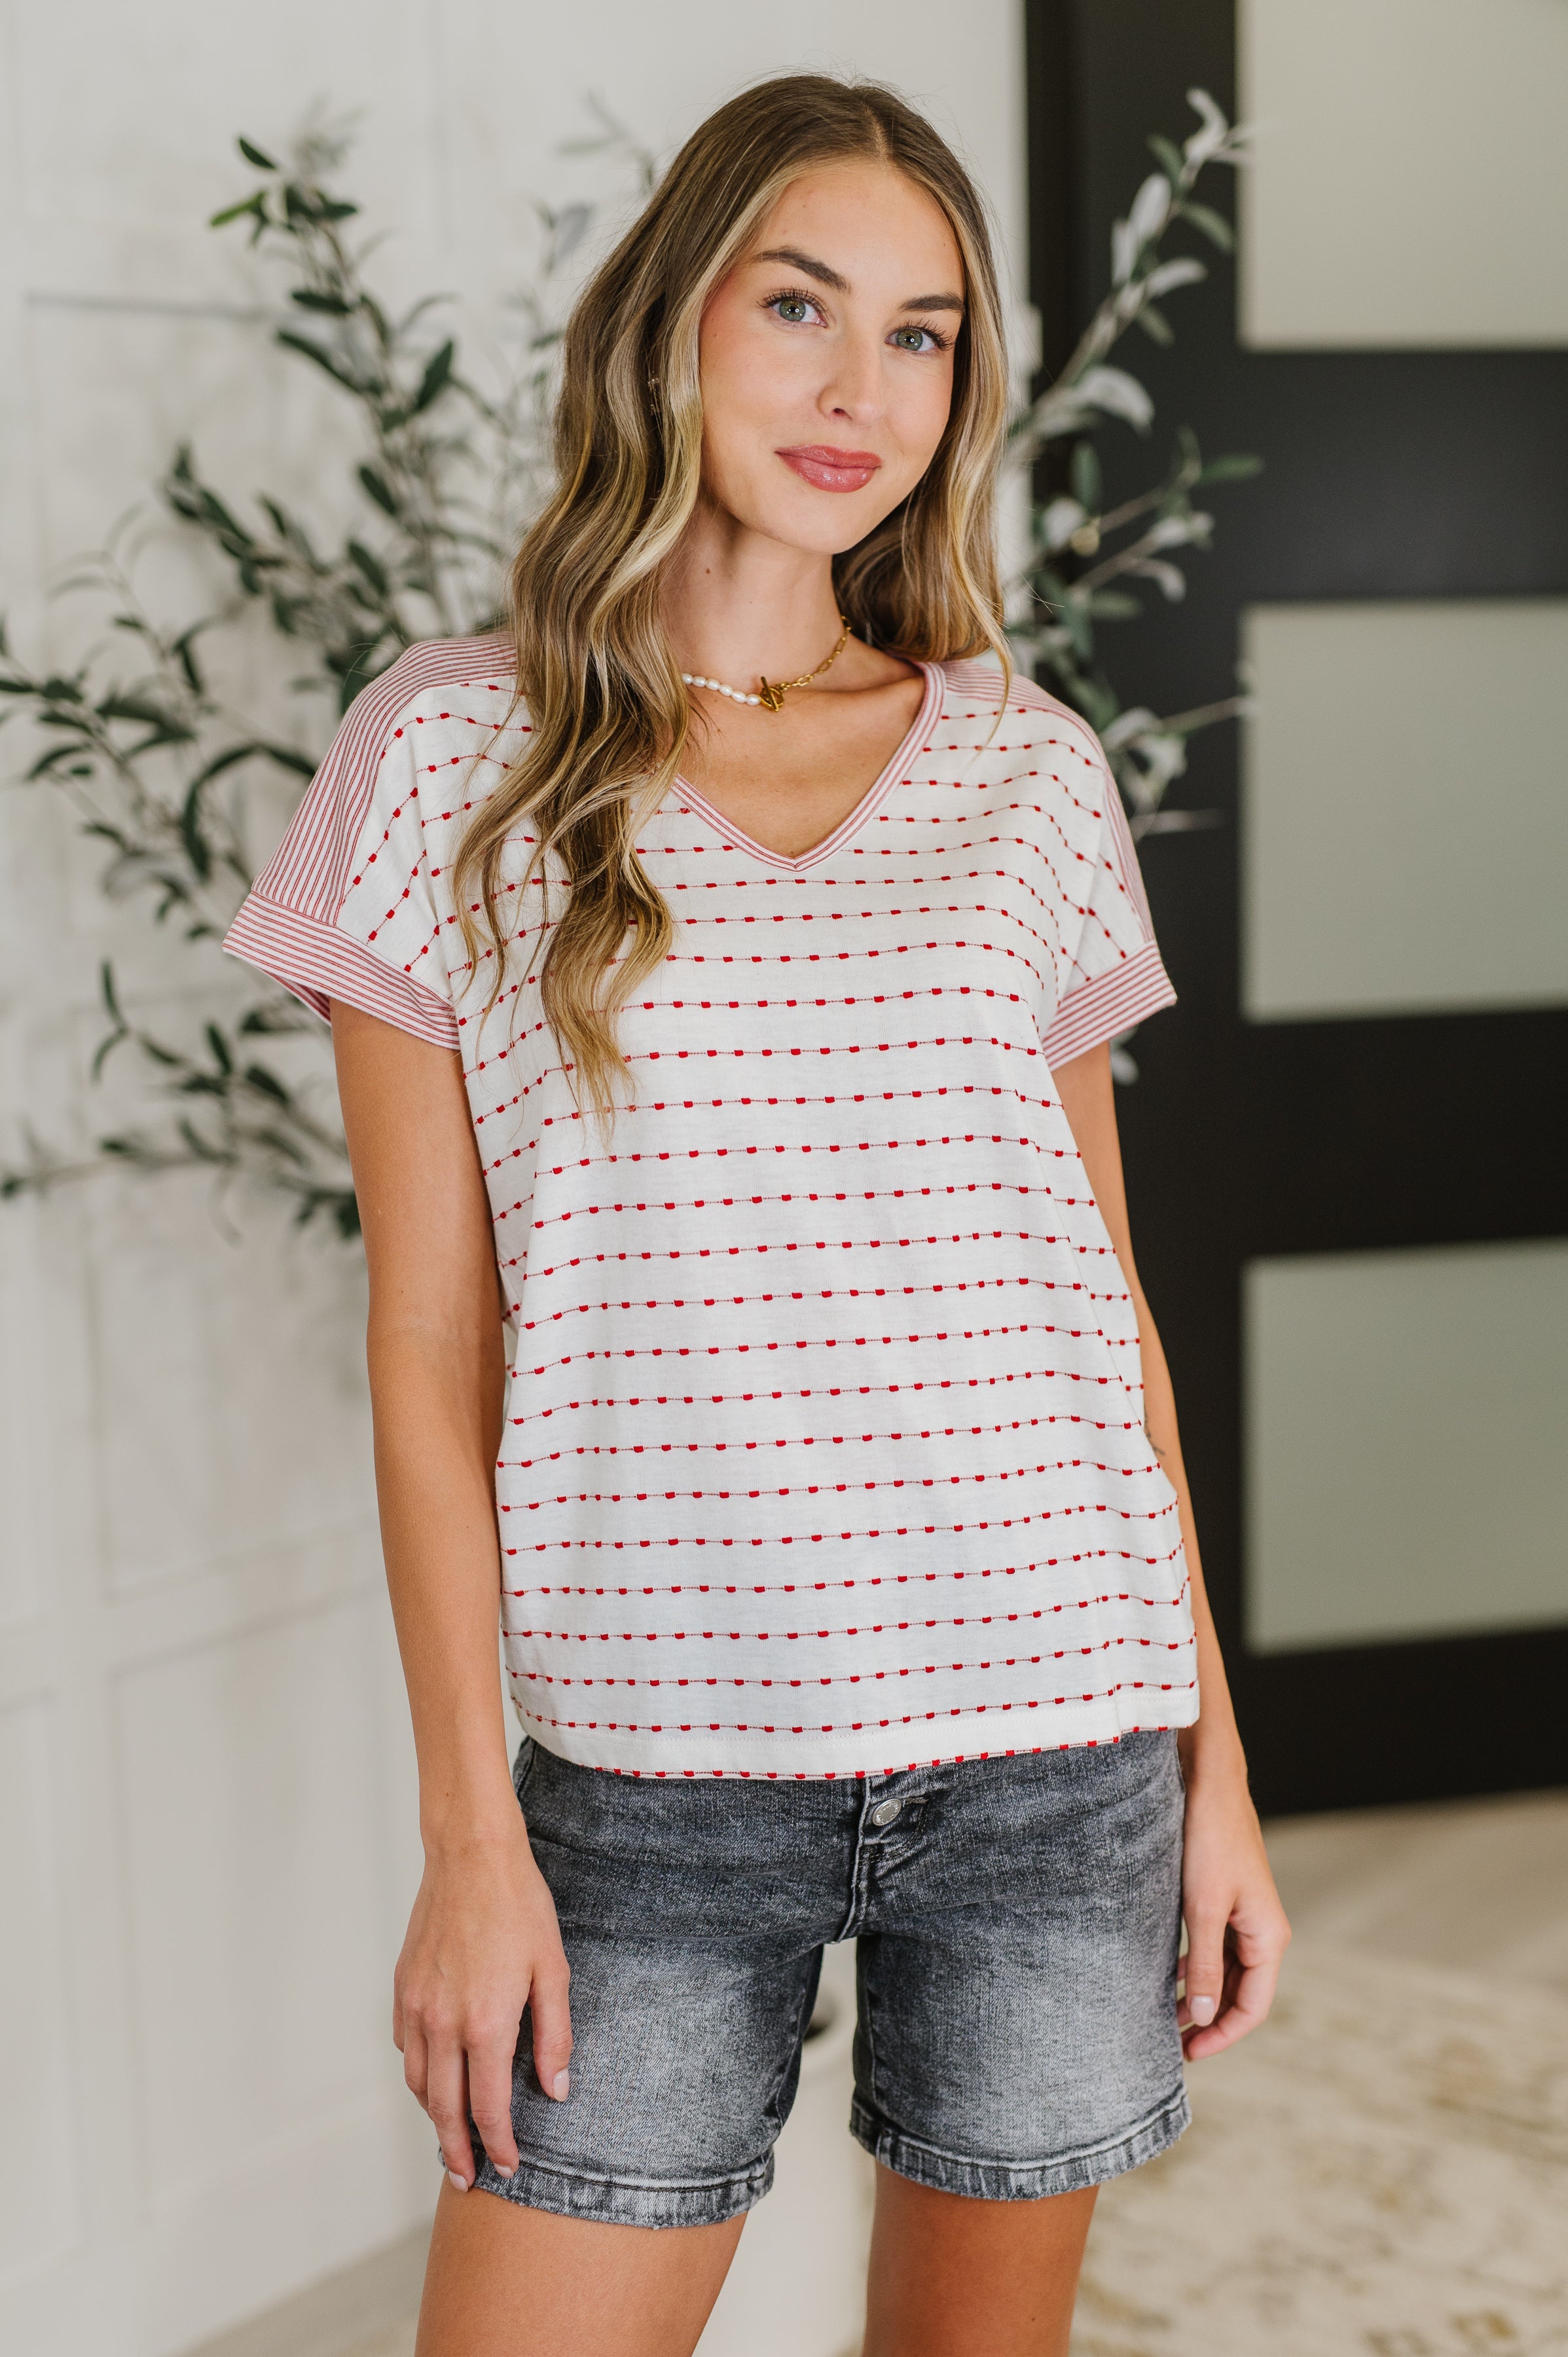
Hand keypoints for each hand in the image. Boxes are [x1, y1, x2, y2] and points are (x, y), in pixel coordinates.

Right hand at [393, 1815, 572, 2188]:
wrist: (471, 1857)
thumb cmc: (519, 1907)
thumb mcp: (552, 1970)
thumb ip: (555, 2036)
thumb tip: (556, 2089)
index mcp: (485, 2023)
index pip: (488, 2107)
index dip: (498, 2144)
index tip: (507, 2167)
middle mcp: (443, 2024)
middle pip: (444, 2109)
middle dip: (457, 2151)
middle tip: (467, 2180)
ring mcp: (416, 2007)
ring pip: (418, 2083)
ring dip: (433, 2117)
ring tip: (451, 2137)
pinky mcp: (402, 1989)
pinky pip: (404, 2048)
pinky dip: (418, 2075)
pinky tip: (433, 2078)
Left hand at [1176, 1748, 1290, 2059]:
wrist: (1210, 1784)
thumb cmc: (1209, 1840)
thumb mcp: (1202, 1908)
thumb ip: (1205, 1965)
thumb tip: (1203, 2016)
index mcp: (1268, 1937)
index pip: (1252, 2007)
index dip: (1222, 2035)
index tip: (1189, 2053)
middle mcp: (1263, 1931)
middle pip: (1241, 1993)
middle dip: (1210, 2020)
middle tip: (1172, 2043)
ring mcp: (1246, 1915)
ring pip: (1227, 1971)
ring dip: (1201, 1995)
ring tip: (1166, 2016)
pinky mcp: (1227, 1900)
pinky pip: (1216, 1947)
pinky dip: (1197, 1967)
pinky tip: (1172, 1975)